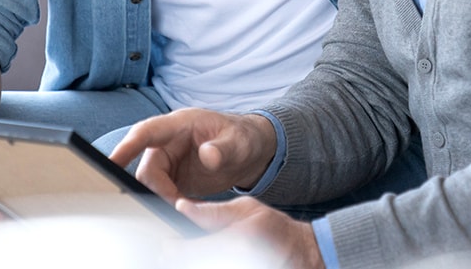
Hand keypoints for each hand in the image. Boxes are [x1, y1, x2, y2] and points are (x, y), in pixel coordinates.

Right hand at [110, 109, 277, 201]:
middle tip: (177, 206)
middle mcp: (168, 142)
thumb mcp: (239, 142)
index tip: (111, 163)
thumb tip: (208, 156)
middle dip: (156, 189)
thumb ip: (224, 149)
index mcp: (179, 124)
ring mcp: (169, 161)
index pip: (145, 132)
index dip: (126, 147)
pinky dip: (169, 204)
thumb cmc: (244, 137)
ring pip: (151, 183)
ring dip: (163, 199)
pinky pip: (161, 193)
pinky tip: (187, 211)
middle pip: (146, 167)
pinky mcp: (173, 178)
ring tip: (186, 209)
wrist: (251, 152)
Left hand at [177, 196, 324, 268]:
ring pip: (196, 268)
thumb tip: (182, 207)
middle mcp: (234, 263)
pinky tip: (210, 256)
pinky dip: (205, 263)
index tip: (168, 242)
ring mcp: (238, 268)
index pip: (185, 254)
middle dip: (175, 259)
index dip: (171, 249)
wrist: (302, 254)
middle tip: (173, 251)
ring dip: (190, 261)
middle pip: (187, 265)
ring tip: (197, 252)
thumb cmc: (275, 230)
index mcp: (236, 243)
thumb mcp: (247, 209)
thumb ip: (212, 211)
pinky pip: (211, 268)